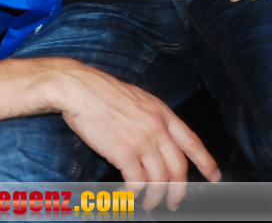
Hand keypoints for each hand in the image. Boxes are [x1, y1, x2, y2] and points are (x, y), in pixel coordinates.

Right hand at [54, 60, 218, 210]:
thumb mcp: (136, 98)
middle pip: (178, 168)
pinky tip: (129, 195)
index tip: (214, 176)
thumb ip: (149, 116)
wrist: (77, 88)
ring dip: (155, 196)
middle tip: (174, 202)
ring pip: (159, 180)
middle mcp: (158, 129)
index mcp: (162, 113)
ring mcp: (142, 141)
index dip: (206, 162)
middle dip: (178, 191)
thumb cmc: (98, 91)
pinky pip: (137, 181)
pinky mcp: (124, 152)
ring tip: (148, 203)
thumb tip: (154, 136)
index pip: (192, 142)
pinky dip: (135, 192)